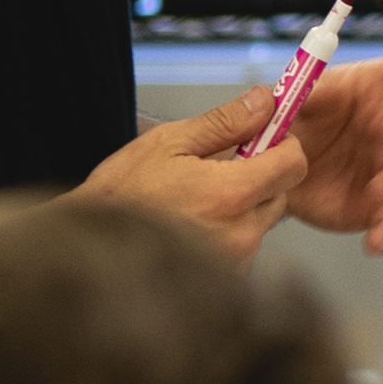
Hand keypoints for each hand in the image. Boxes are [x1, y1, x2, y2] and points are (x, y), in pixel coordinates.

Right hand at [70, 85, 312, 257]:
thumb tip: (264, 101)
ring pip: (261, 222)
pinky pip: (243, 248)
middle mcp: (240, 235)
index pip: (293, 164)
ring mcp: (234, 263)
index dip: (282, 145)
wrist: (88, 253)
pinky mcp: (225, 282)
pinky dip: (227, 234)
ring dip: (240, 208)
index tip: (262, 138)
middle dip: (258, 177)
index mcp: (230, 195)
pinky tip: (192, 228)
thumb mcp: (168, 144)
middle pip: (280, 194)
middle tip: (217, 171)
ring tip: (195, 203)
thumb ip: (224, 122)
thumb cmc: (120, 198)